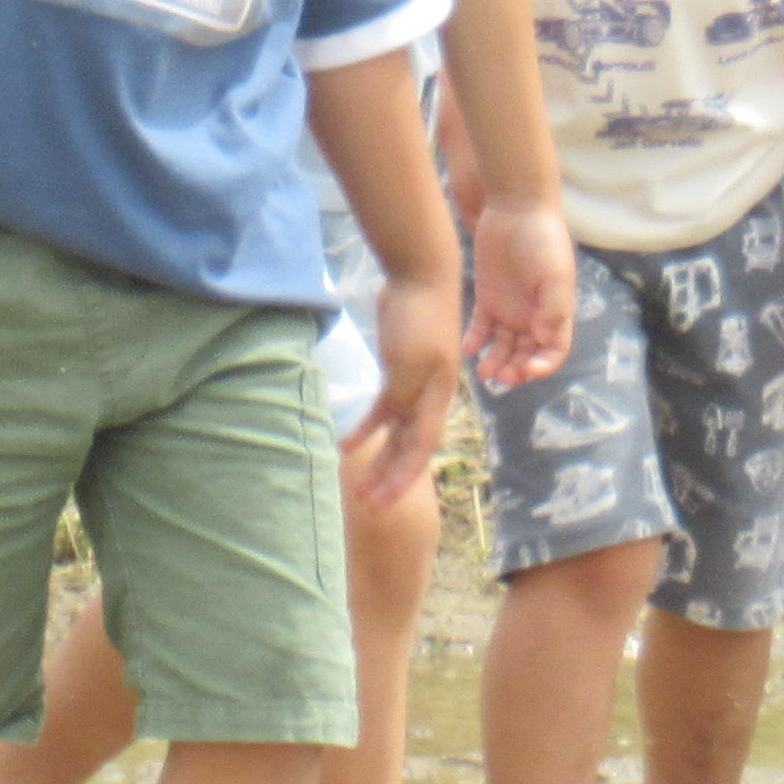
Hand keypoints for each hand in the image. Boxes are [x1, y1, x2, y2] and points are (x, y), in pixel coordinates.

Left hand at [337, 282, 459, 514]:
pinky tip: (346, 444)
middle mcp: (429, 399)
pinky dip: (365, 429)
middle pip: (409, 449)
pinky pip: (381, 410)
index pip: (420, 450)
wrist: (420, 276)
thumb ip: (401, 396)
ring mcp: (413, 385)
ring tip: (358, 487)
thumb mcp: (410, 360)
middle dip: (389, 479)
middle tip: (367, 507)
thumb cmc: (419, 317)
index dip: (401, 479)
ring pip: (395, 434)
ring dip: (377, 460)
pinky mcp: (396, 371)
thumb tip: (390, 427)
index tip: (382, 504)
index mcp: (437, 399)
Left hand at [466, 194, 575, 391]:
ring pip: (503, 346)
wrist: (515, 208)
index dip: (544, 365)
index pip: (554, 350)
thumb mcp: (555, 274)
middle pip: (526, 354)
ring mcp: (509, 308)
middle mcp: (533, 315)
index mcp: (555, 312)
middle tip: (501, 376)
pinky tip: (469, 350)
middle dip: (516, 370)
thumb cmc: (543, 240)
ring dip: (496, 362)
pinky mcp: (488, 298)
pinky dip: (476, 341)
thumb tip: (545, 340)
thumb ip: (553, 308)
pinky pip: (481, 328)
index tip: (528, 371)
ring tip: (484, 371)